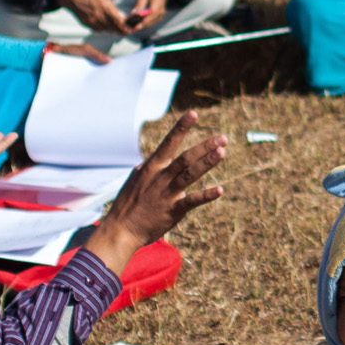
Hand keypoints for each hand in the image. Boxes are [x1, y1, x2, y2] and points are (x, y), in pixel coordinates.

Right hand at [56, 0, 129, 35]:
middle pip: (114, 29)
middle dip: (123, 30)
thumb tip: (121, 17)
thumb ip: (112, 7)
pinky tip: (109, 25)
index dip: (127, 27)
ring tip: (121, 27)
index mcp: (104, 7)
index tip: (132, 28)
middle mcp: (98, 17)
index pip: (119, 22)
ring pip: (107, 30)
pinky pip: (99, 29)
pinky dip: (106, 28)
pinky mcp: (87, 24)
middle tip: (130, 29)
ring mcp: (92, 22)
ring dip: (115, 30)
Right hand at [79, 113, 230, 276]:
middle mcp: (160, 177)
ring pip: (189, 174)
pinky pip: (191, 201)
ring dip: (206, 163)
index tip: (194, 114)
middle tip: (223, 138)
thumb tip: (161, 157)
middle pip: (185, 158)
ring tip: (223, 152)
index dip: (181, 128)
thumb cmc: (129, 203)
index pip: (168, 142)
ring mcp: (166, 194)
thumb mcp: (137, 178)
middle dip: (205, 147)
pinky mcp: (172, 211)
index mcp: (151, 167)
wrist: (121, 230)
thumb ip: (152, 167)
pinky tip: (220, 190)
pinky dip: (206, 195)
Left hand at [124, 0, 170, 32]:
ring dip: (142, 25)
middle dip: (141, 25)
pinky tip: (137, 23)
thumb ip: (139, 4)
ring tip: (132, 26)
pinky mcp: (159, 15)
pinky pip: (152, 21)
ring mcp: (161, 14)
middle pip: (151, 21)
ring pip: (151, 23)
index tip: (136, 26)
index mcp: (157, 3)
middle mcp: (161, 10)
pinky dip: (145, 23)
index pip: (152, 15)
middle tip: (130, 28)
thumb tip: (133, 14)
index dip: (144, 21)